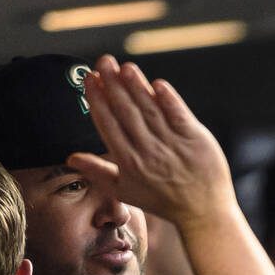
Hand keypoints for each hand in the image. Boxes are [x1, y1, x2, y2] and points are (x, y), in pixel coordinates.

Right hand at [67, 56, 236, 226]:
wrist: (203, 213)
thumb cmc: (162, 201)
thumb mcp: (125, 191)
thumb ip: (98, 171)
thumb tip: (71, 157)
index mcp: (128, 162)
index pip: (108, 124)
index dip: (98, 99)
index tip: (90, 78)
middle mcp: (148, 152)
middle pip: (126, 112)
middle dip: (113, 85)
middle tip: (103, 61)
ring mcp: (172, 145)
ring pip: (150, 110)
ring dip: (136, 86)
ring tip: (125, 67)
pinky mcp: (195, 139)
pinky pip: (179, 115)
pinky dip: (168, 99)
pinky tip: (156, 83)